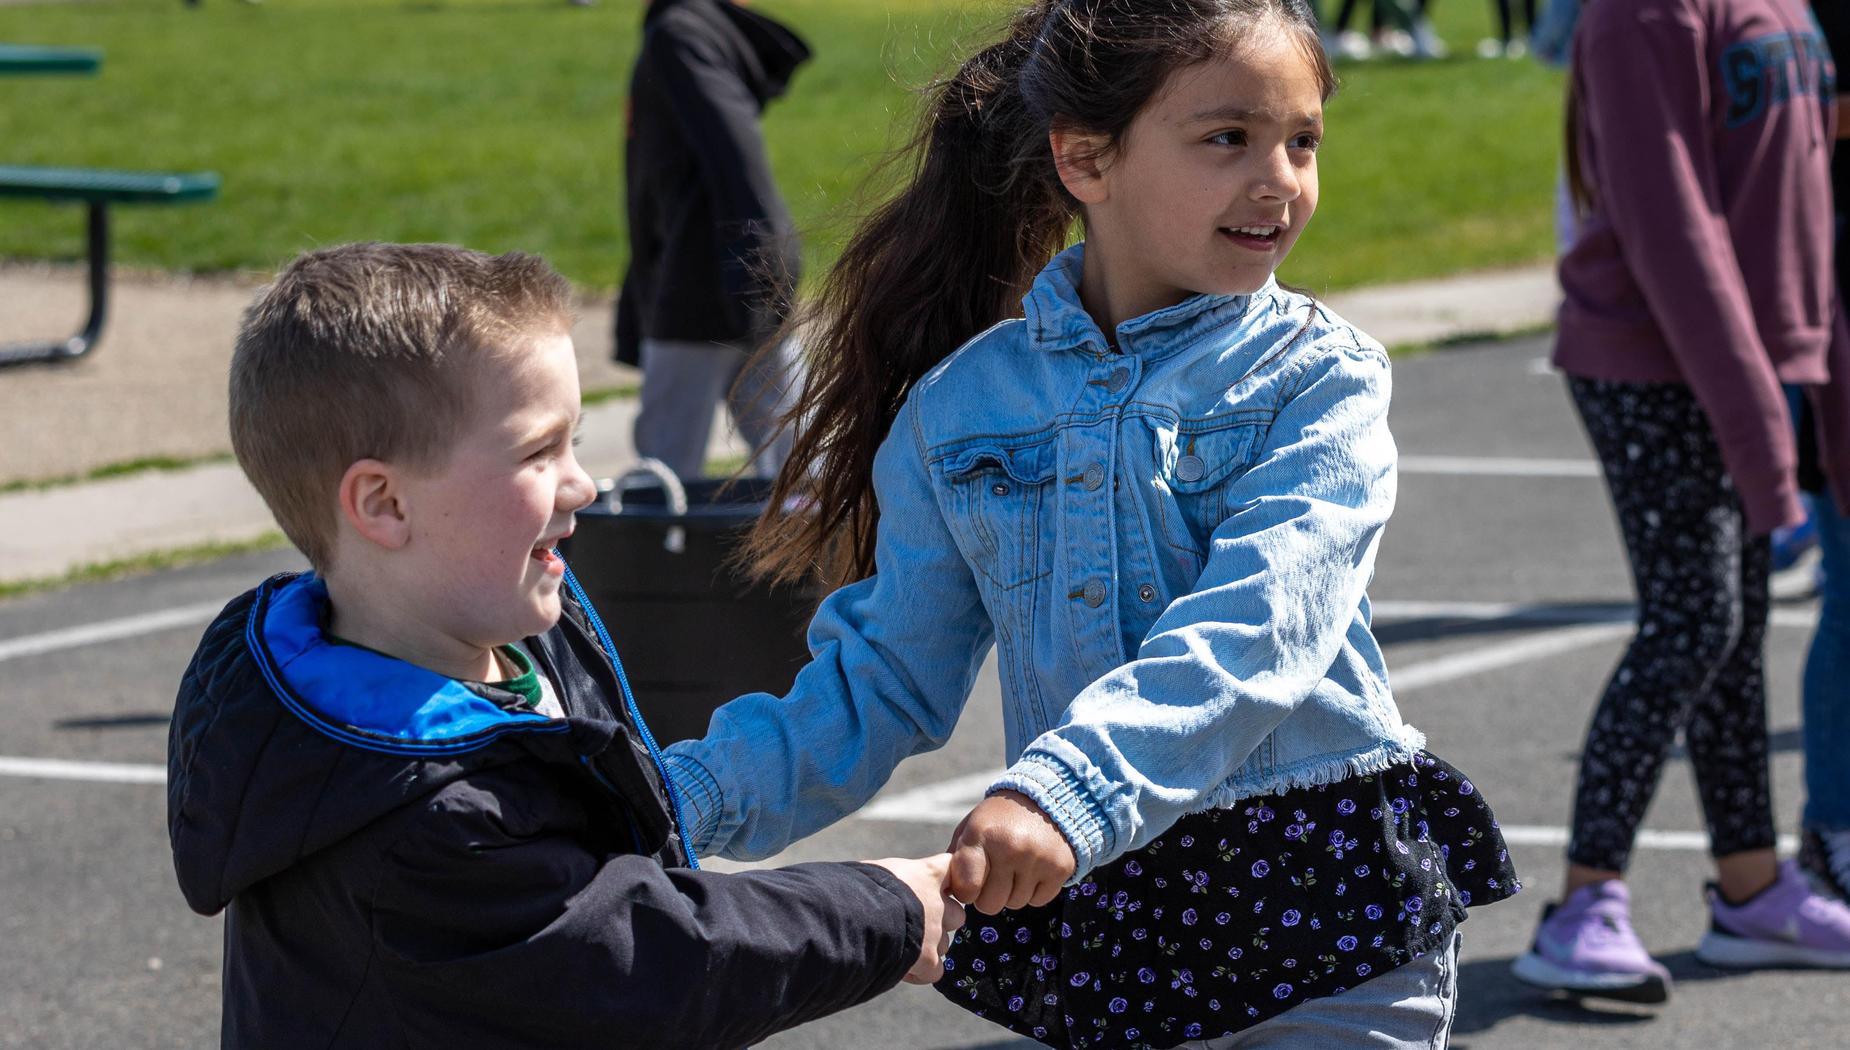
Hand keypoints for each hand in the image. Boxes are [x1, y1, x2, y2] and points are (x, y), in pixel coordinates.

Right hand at [869, 853, 965, 983]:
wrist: (856, 916)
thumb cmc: (858, 887)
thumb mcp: (877, 871)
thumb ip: (893, 878)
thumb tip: (881, 884)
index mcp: (927, 874)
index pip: (949, 867)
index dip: (942, 879)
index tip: (930, 886)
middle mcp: (939, 903)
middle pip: (956, 914)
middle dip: (940, 922)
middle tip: (914, 924)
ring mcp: (935, 933)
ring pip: (943, 944)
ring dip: (927, 948)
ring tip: (900, 947)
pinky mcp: (928, 960)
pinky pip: (934, 971)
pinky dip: (921, 972)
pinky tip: (901, 968)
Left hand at [947, 789, 1076, 913]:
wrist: (1045, 798)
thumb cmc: (998, 819)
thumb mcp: (971, 827)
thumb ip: (956, 857)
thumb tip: (946, 892)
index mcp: (982, 834)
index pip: (967, 888)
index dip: (965, 892)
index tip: (969, 883)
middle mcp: (1011, 847)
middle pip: (990, 904)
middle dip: (988, 897)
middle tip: (993, 877)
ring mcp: (1038, 858)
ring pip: (1015, 904)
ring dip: (1011, 893)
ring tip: (1013, 868)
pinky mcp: (1061, 868)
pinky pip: (1038, 901)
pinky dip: (1033, 892)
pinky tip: (1032, 870)